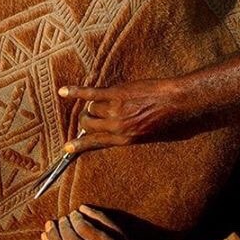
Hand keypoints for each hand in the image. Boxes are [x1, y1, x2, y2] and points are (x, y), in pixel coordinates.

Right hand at [58, 78, 194, 153]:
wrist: (176, 102)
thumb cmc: (165, 119)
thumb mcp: (146, 134)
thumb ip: (127, 133)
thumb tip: (112, 130)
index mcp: (124, 139)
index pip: (94, 143)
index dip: (79, 145)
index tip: (67, 148)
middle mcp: (116, 127)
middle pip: (88, 124)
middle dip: (85, 120)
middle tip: (88, 114)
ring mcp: (114, 110)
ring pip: (91, 107)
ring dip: (94, 103)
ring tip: (103, 99)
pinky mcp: (115, 94)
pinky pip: (90, 94)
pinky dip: (76, 92)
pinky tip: (64, 91)